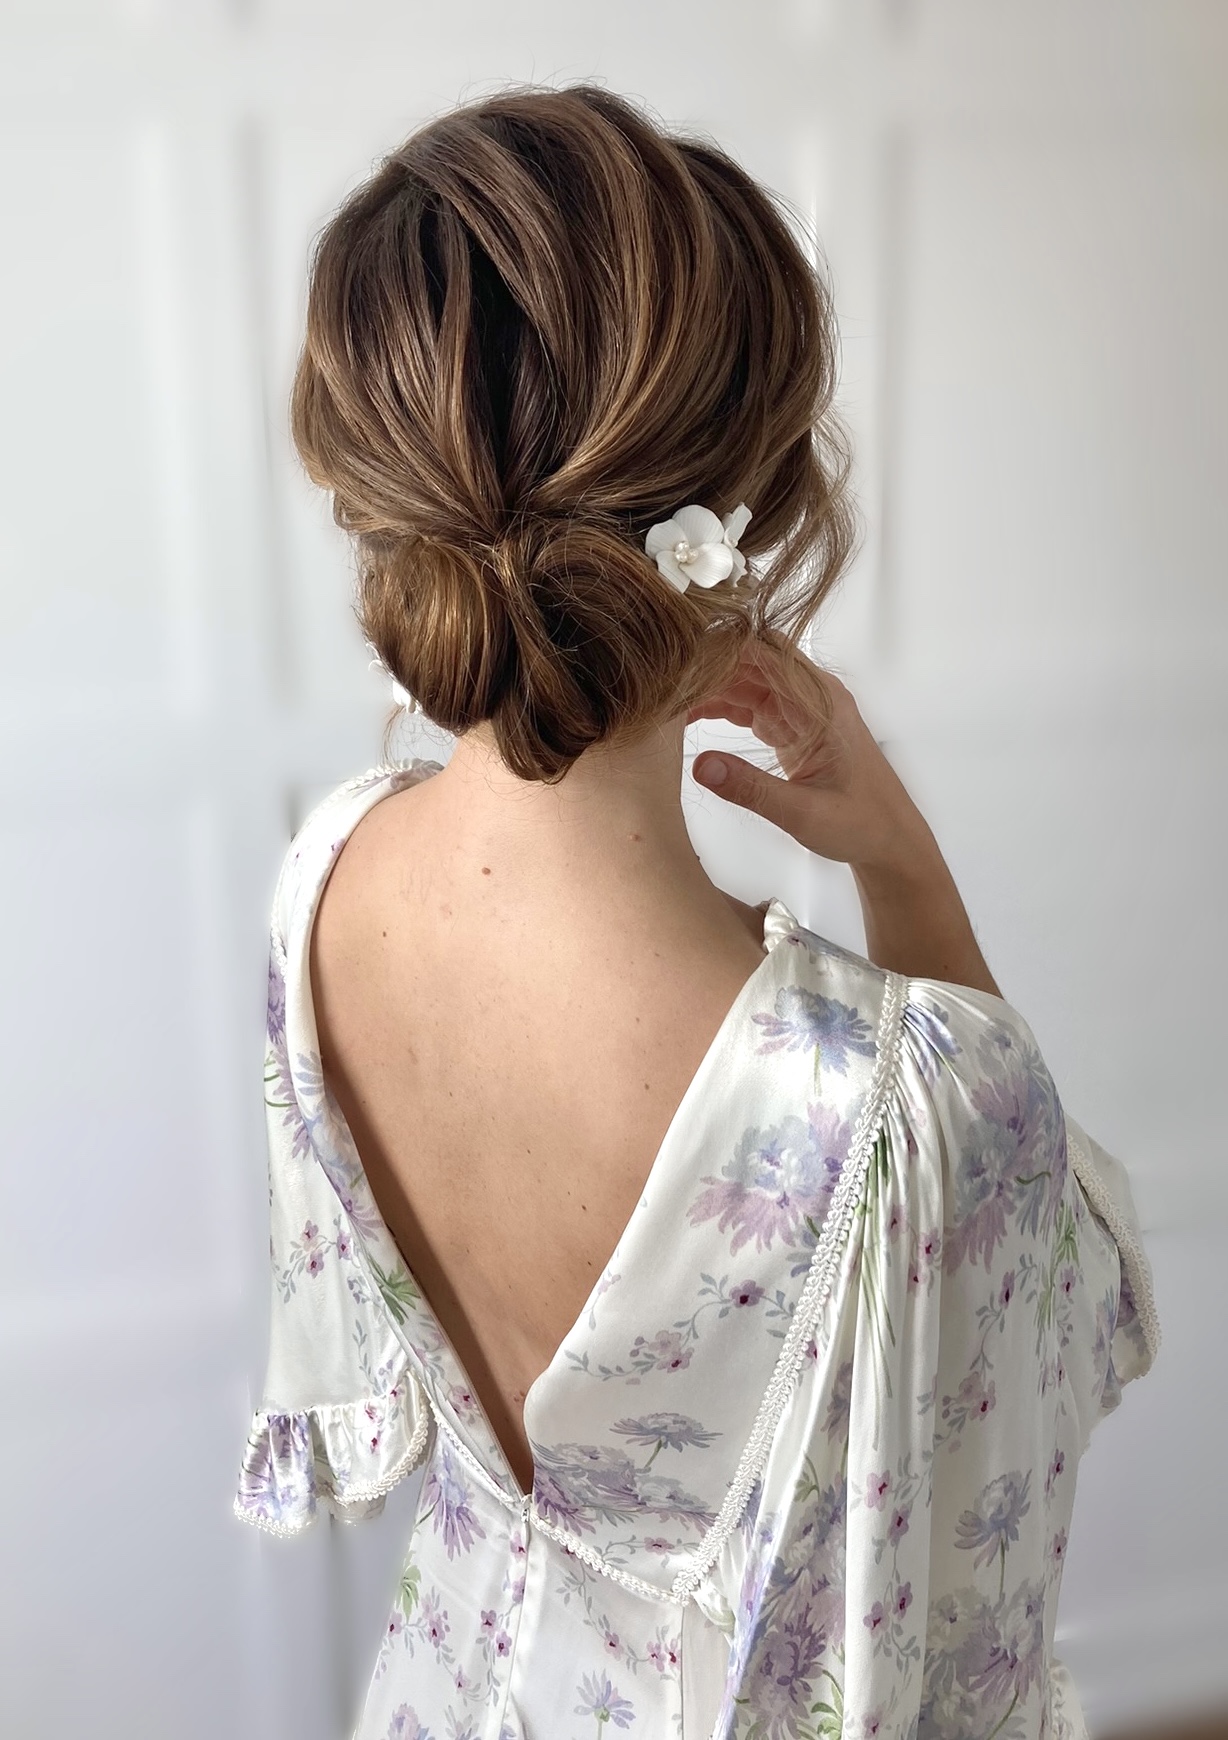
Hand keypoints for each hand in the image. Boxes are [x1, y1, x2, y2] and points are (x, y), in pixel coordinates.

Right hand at [687, 639, 938, 879]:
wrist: (890, 843)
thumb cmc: (862, 825)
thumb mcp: (803, 812)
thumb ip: (751, 789)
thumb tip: (700, 766)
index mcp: (822, 701)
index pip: (766, 653)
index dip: (722, 650)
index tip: (680, 660)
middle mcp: (812, 697)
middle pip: (751, 662)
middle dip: (708, 668)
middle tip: (661, 683)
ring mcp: (801, 712)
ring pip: (747, 683)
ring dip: (710, 689)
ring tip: (667, 701)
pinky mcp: (792, 730)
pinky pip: (751, 706)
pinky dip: (722, 708)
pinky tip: (690, 716)